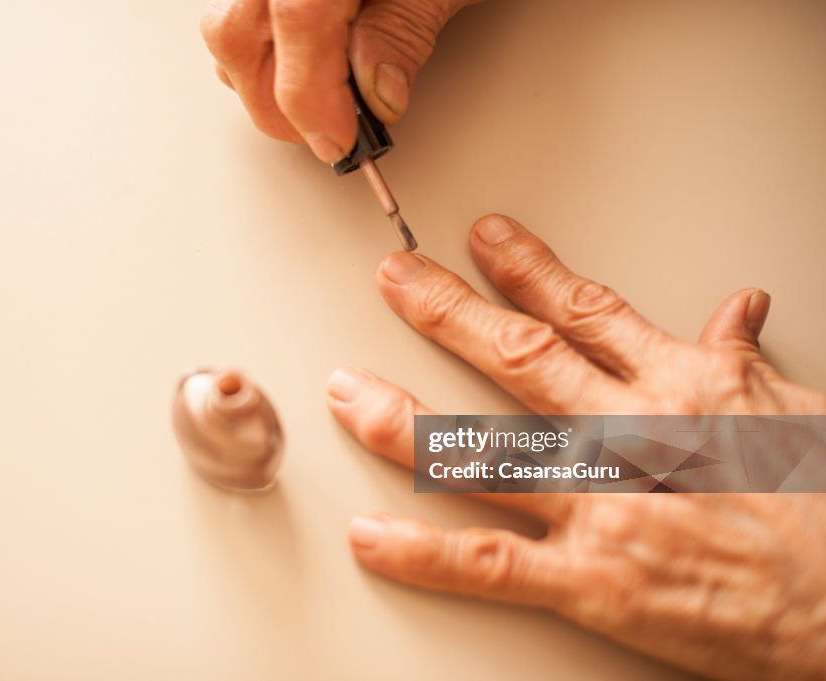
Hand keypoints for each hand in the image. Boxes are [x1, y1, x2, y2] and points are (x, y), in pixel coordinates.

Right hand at [200, 0, 478, 162]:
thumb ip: (405, 28)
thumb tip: (375, 95)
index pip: (297, 20)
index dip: (312, 98)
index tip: (338, 142)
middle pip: (238, 31)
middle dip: (279, 104)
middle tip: (330, 135)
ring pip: (227, 26)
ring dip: (263, 83)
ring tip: (319, 106)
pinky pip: (237, 14)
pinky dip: (262, 52)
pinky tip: (302, 69)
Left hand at [325, 214, 825, 680]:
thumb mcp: (796, 410)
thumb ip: (739, 356)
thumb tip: (737, 306)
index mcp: (679, 386)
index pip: (586, 309)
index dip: (526, 269)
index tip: (484, 238)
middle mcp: (628, 435)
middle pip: (519, 358)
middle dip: (448, 311)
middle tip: (396, 278)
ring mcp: (603, 508)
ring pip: (483, 453)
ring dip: (406, 420)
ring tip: (350, 390)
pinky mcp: (593, 582)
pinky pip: (490, 562)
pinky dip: (423, 551)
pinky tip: (371, 535)